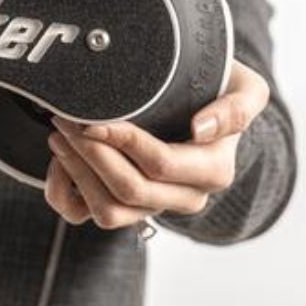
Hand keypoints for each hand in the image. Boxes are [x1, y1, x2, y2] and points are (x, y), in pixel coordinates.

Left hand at [43, 59, 269, 228]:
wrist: (202, 109)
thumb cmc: (219, 90)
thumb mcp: (246, 89)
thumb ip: (238, 106)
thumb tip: (202, 129)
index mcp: (212, 169)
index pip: (161, 165)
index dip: (123, 142)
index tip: (94, 118)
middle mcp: (185, 196)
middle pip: (130, 189)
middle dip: (91, 152)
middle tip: (66, 117)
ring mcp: (153, 207)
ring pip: (108, 210)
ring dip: (76, 171)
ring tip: (61, 133)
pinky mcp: (125, 209)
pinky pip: (85, 216)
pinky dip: (64, 190)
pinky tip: (59, 158)